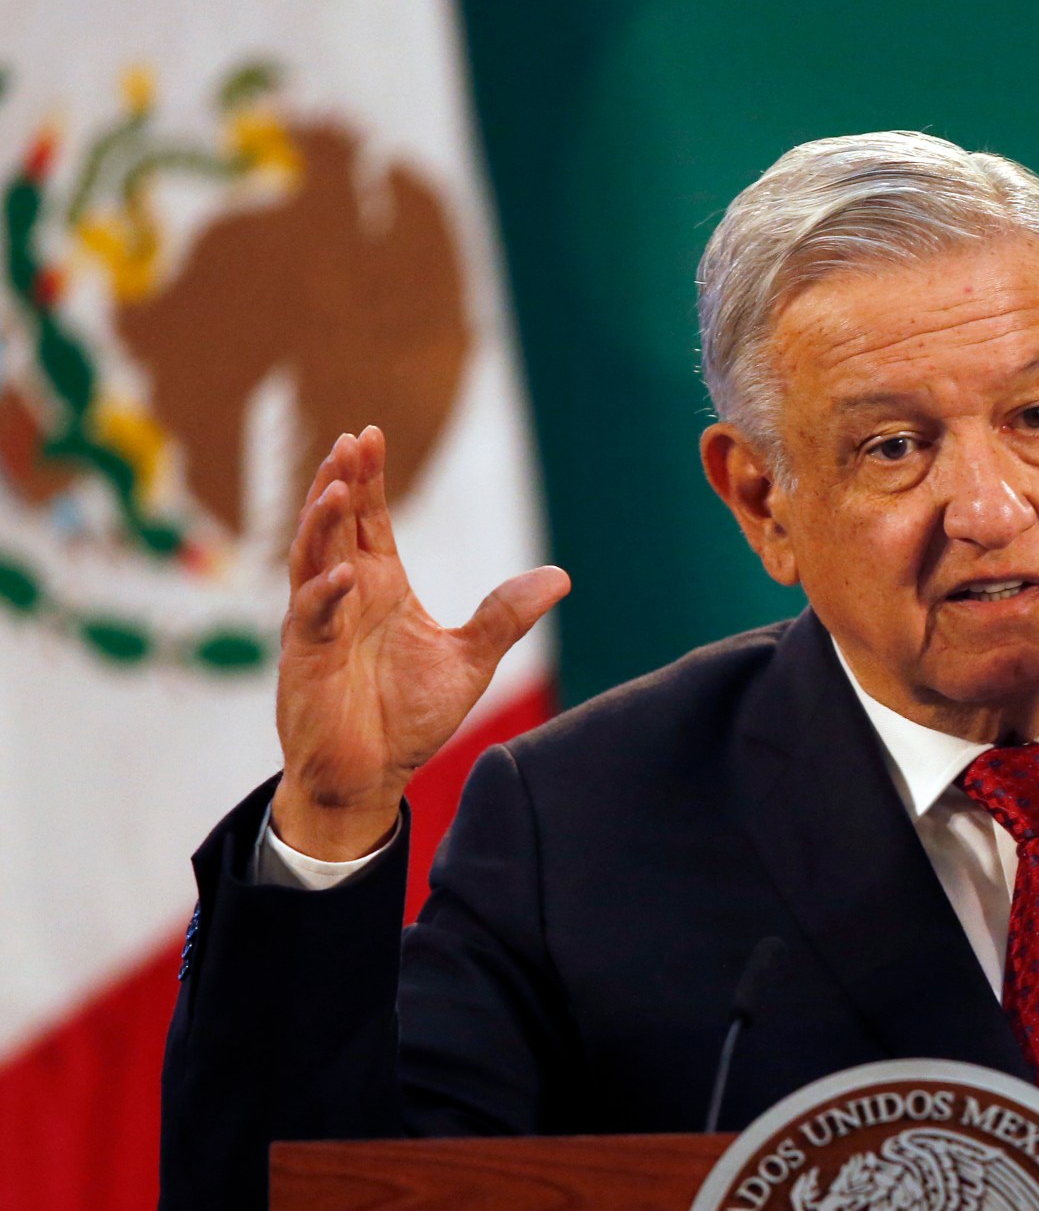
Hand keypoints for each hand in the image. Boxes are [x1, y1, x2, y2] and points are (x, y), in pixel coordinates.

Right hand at [271, 427, 569, 859]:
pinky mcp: (306, 661)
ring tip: (337, 488)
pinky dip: (325, 596)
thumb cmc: (406, 717)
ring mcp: (319, 625)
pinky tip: (343, 575)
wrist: (371, 776)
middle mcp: (344, 597)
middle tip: (349, 441)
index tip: (370, 435)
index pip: (370, 521)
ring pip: (310, 561)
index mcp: (380, 588)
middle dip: (341, 483)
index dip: (369, 479)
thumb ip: (505, 615)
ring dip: (321, 524)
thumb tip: (560, 576)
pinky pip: (312, 620)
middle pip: (336, 527)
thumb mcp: (470, 659)